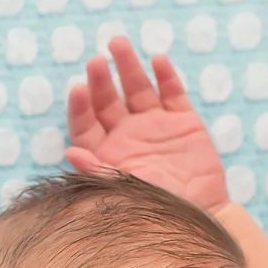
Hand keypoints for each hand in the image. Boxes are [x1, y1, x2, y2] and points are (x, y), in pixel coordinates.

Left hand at [66, 37, 229, 212]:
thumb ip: (95, 171)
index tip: (77, 90)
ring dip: (128, 67)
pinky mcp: (185, 124)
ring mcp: (156, 127)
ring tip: (118, 44)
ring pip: (138, 89)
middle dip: (101, 80)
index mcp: (106, 154)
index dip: (80, 107)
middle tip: (95, 62)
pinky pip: (173, 94)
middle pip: (108, 101)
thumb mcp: (120, 194)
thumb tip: (69, 151)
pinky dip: (166, 77)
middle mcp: (127, 136)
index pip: (86, 124)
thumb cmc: (152, 215)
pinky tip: (158, 60)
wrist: (198, 223)